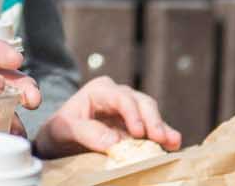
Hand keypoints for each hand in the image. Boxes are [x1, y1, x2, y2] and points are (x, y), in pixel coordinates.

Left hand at [32, 76, 181, 157]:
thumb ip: (87, 133)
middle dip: (152, 120)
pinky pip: (153, 127)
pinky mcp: (136, 124)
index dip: (132, 114)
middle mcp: (117, 95)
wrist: (60, 139)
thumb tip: (114, 143)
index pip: (121, 97)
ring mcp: (130, 109)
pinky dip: (164, 134)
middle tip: (160, 138)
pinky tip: (174, 143)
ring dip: (161, 127)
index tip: (139, 133)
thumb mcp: (65, 129)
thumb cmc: (61, 130)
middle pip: (141, 102)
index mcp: (99, 90)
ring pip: (150, 112)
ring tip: (172, 142)